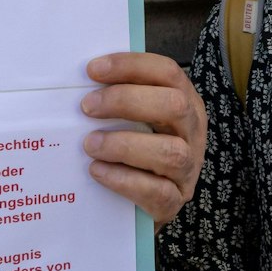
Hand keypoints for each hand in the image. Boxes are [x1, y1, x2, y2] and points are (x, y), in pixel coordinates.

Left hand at [81, 52, 205, 225]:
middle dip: (126, 101)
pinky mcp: (175, 201)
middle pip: (174, 105)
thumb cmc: (132, 151)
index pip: (167, 73)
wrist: (141, 205)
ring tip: (90, 144)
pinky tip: (98, 170)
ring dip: (124, 145)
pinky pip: (157, 191)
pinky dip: (124, 179)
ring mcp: (188, 169)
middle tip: (87, 107)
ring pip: (170, 152)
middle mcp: (193, 132)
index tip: (92, 70)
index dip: (131, 66)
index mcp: (185, 102)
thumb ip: (119, 100)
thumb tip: (78, 83)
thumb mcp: (134, 119)